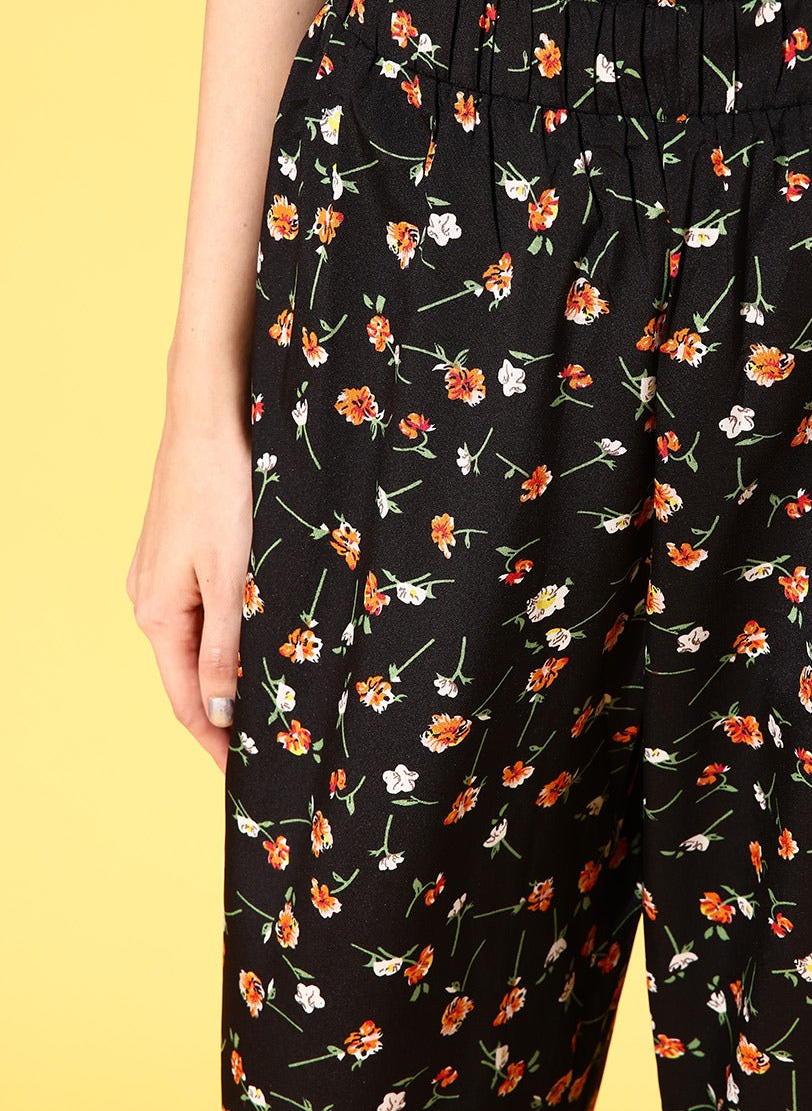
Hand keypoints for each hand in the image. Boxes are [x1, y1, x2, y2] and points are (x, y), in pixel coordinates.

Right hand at [126, 412, 252, 773]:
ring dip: (232, 674)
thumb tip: (219, 715)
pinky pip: (205, 610)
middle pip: (190, 676)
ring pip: (200, 642)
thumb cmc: (223, 491)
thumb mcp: (232, 578)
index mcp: (157, 615)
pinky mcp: (181, 552)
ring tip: (274, 702)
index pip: (186, 703)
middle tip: (275, 747)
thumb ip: (225, 649)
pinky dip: (230, 635)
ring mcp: (163, 575)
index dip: (218, 745)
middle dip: (227, 715)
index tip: (249, 779)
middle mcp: (150, 600)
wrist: (211, 418)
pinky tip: (260, 640)